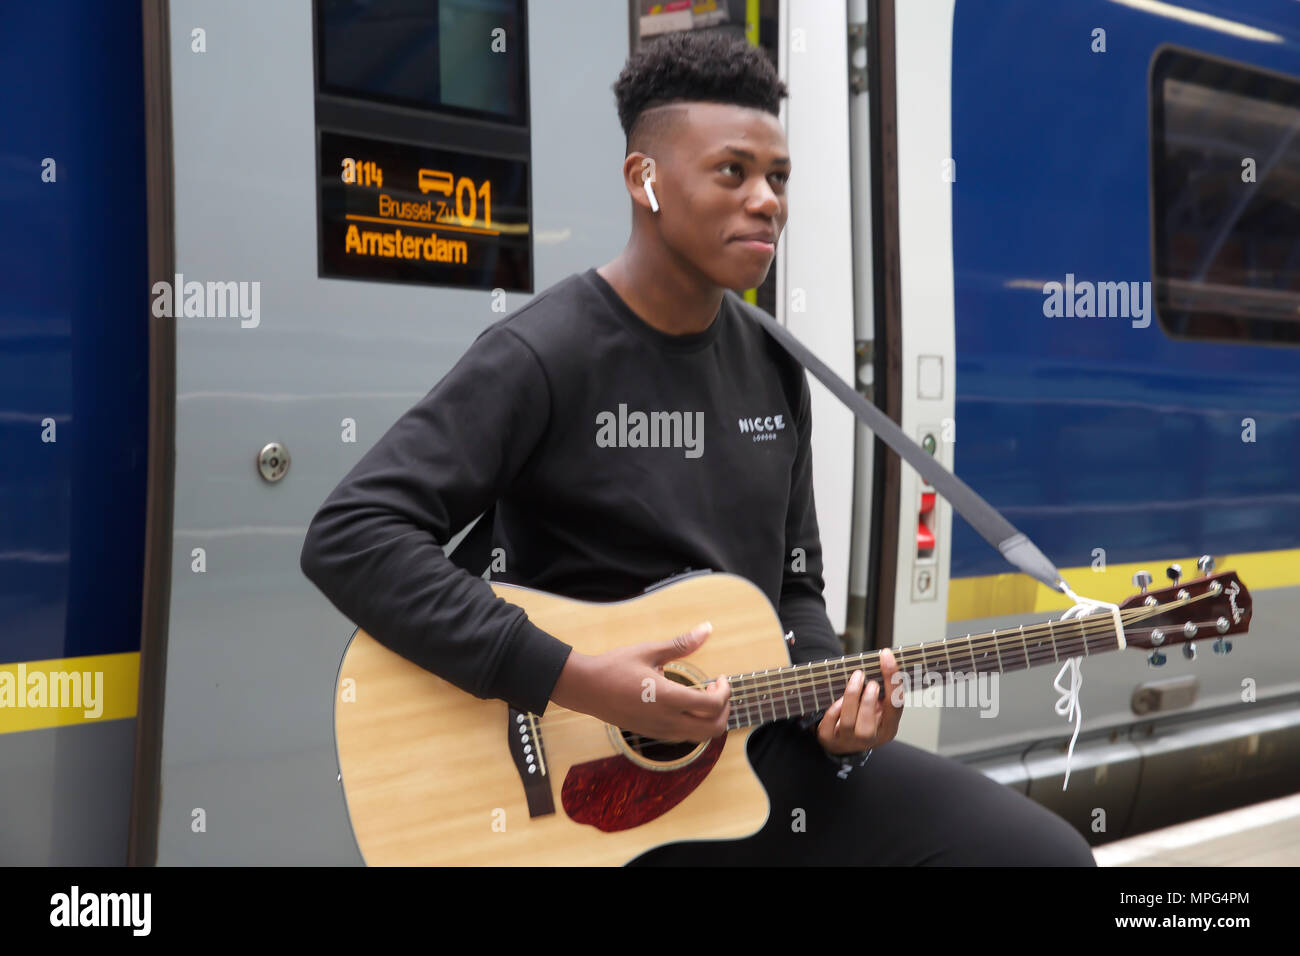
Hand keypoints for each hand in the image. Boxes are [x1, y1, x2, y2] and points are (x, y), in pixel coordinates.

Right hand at [550, 622, 729, 743]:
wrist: (585, 688)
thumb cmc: (615, 666)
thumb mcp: (649, 650)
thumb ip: (681, 644)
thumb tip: (706, 628)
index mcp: (667, 697)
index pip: (712, 706)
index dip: (725, 692)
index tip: (720, 678)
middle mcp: (666, 719)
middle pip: (713, 728)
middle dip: (724, 710)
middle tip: (718, 690)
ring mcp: (659, 730)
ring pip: (700, 737)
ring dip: (711, 719)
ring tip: (705, 696)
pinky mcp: (651, 734)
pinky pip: (684, 737)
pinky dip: (695, 724)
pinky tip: (686, 704)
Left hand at [816, 648, 902, 754]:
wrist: (845, 743)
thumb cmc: (864, 719)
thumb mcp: (879, 709)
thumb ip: (882, 692)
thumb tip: (882, 661)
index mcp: (888, 729)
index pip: (895, 706)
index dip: (893, 679)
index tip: (886, 655)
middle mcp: (870, 739)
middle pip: (870, 722)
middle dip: (868, 699)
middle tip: (866, 677)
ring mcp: (849, 742)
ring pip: (848, 723)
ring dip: (851, 697)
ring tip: (856, 678)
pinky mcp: (830, 741)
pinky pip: (829, 726)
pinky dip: (833, 710)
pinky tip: (838, 700)